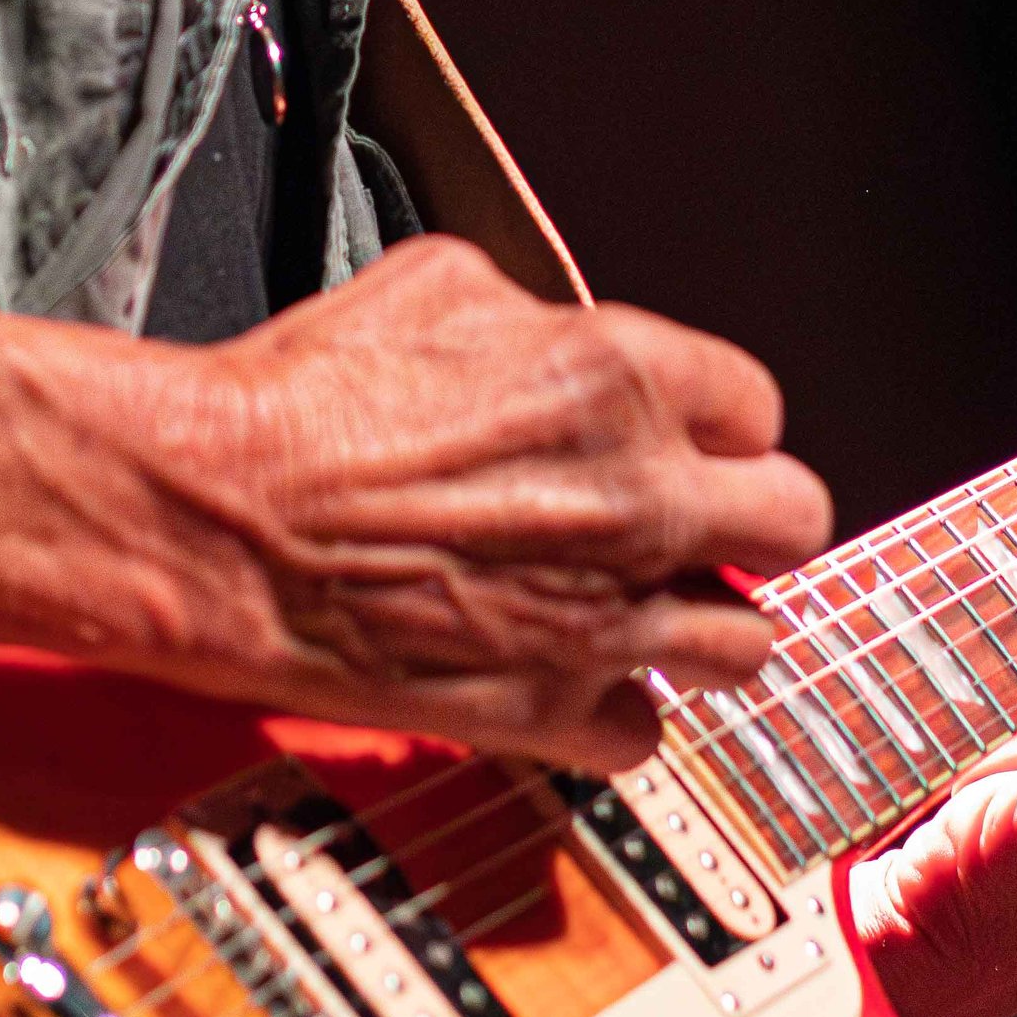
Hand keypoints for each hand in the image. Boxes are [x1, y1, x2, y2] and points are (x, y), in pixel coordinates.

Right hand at [107, 234, 832, 767]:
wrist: (221, 516)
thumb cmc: (302, 401)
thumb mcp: (437, 283)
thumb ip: (539, 314)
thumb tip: (561, 335)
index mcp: (618, 377)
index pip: (758, 406)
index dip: (717, 419)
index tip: (689, 435)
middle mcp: (638, 498)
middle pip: (795, 521)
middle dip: (749, 517)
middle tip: (699, 519)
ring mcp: (605, 614)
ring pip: (749, 642)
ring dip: (702, 619)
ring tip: (649, 603)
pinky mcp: (552, 709)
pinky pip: (646, 734)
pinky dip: (616, 710)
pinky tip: (572, 671)